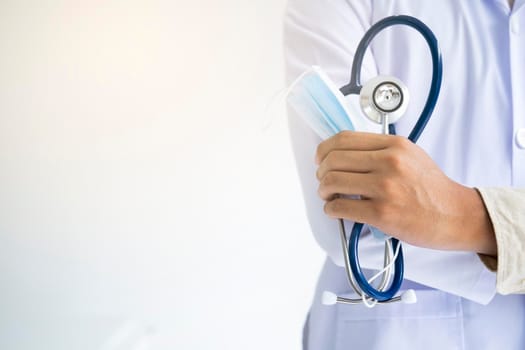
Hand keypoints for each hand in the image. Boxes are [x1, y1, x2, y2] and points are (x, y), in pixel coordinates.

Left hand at [315, 131, 496, 254]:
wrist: (455, 215)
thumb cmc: (432, 188)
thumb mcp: (410, 155)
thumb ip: (379, 150)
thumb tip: (343, 153)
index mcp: (394, 145)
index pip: (343, 139)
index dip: (324, 150)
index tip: (321, 159)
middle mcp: (389, 162)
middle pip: (333, 160)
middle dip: (322, 172)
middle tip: (324, 182)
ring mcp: (385, 187)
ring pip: (332, 182)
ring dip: (323, 191)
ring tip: (329, 196)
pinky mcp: (381, 213)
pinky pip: (340, 208)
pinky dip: (331, 210)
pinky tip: (336, 211)